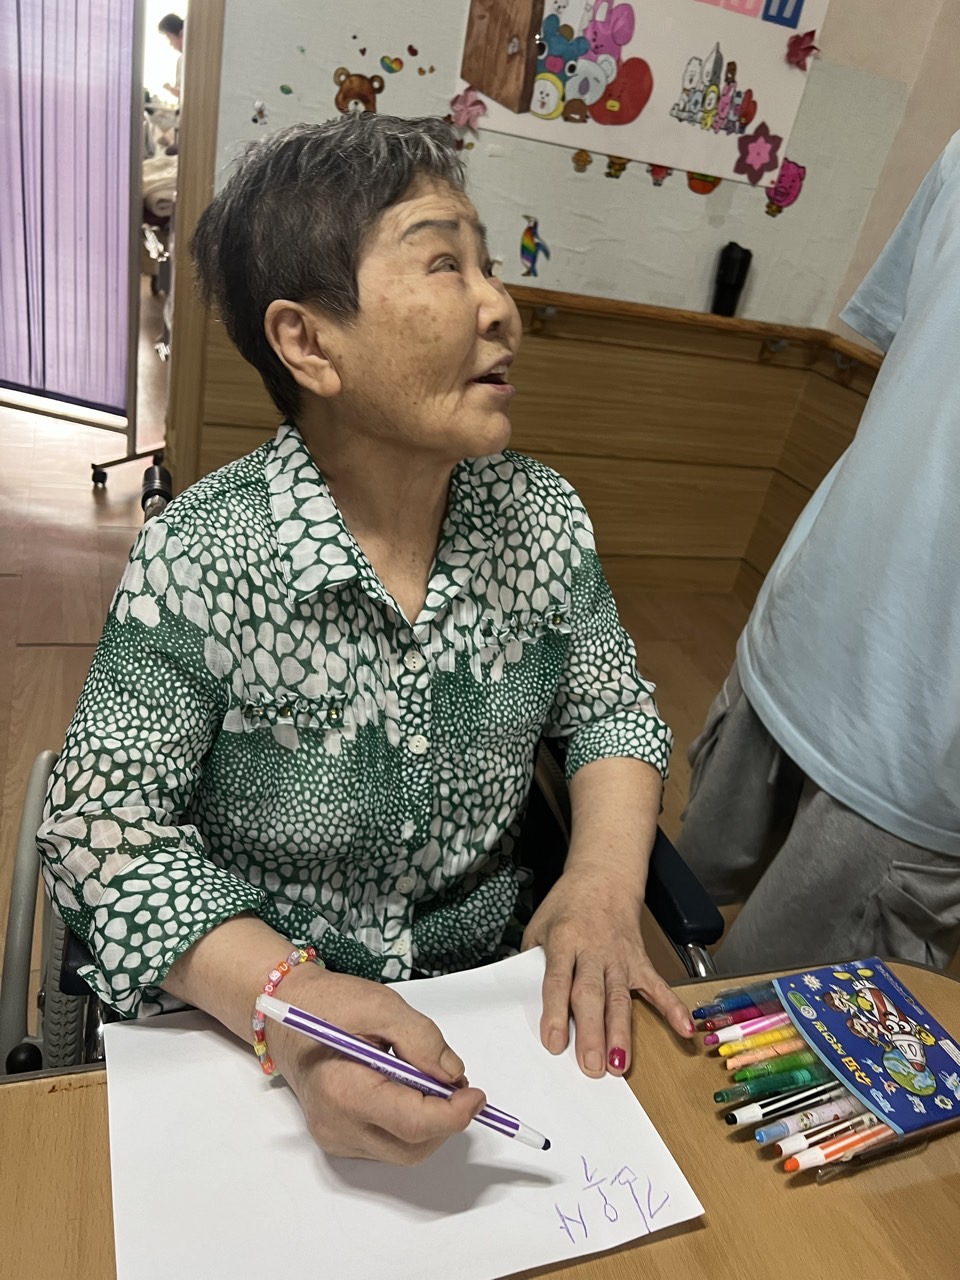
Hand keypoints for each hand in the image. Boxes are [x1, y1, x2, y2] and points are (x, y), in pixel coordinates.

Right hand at [268, 967, 486, 1163]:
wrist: (287, 1014)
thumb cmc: (331, 1005)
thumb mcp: (382, 1006)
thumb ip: (422, 1040)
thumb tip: (453, 1076)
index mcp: (344, 1091)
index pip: (413, 1123)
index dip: (454, 1113)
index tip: (476, 1093)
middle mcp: (337, 1126)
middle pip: (412, 1147)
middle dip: (446, 1120)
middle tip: (455, 1082)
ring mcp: (335, 1138)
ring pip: (403, 1151)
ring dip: (430, 1123)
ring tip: (427, 1080)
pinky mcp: (338, 1139)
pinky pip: (387, 1143)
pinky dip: (409, 1124)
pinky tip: (404, 1090)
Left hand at [521, 869, 695, 1077]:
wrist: (604, 877)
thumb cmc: (567, 905)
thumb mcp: (539, 925)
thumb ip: (531, 961)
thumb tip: (523, 1000)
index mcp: (564, 939)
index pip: (559, 980)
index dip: (556, 1012)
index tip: (554, 1043)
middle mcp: (593, 950)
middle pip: (592, 994)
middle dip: (592, 1032)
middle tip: (590, 1065)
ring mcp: (620, 957)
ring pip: (621, 998)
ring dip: (622, 1033)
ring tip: (620, 1065)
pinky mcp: (640, 961)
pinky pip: (658, 986)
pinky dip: (672, 1008)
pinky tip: (684, 1030)